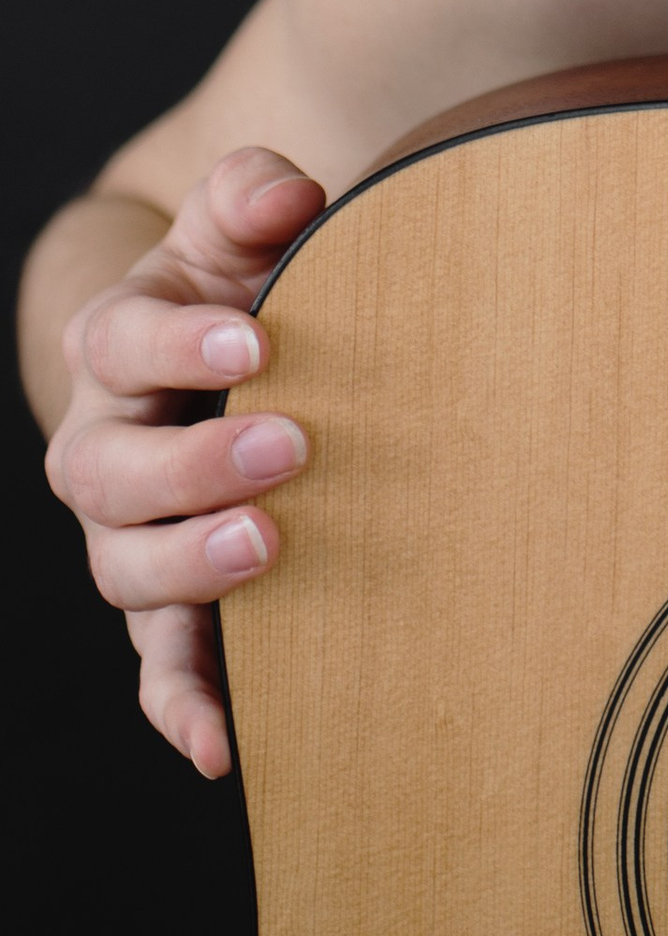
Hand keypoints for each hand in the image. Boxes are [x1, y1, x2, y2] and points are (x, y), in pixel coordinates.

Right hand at [45, 150, 326, 773]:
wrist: (229, 359)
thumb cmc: (243, 286)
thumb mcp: (241, 227)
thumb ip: (254, 193)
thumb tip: (287, 193)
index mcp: (116, 343)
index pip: (120, 340)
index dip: (180, 341)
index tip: (262, 338)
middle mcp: (106, 447)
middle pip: (110, 472)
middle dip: (194, 465)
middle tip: (293, 447)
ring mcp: (131, 536)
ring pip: (124, 572)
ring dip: (192, 571)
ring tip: (271, 550)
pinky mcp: (172, 608)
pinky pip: (160, 670)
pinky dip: (184, 707)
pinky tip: (228, 742)